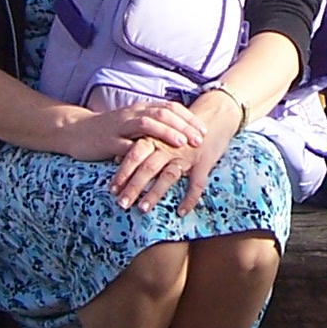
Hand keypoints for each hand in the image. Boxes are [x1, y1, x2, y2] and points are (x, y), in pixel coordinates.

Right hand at [61, 99, 205, 165]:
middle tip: (200, 138)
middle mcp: (132, 114)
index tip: (204, 129)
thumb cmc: (110, 130)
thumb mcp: (134, 122)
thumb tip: (181, 131)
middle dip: (184, 125)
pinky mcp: (108, 142)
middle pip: (163, 114)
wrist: (76, 131)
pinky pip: (125, 147)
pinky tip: (152, 162)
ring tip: (182, 144)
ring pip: (146, 125)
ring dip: (166, 133)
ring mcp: (120, 127)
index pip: (170, 107)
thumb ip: (153, 124)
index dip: (189, 118)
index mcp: (141, 109)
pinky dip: (141, 155)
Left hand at [108, 90, 243, 215]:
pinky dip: (189, 198)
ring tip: (143, 209)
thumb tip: (117, 159)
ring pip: (168, 176)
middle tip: (121, 203)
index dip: (122, 173)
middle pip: (148, 167)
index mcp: (156, 138)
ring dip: (154, 193)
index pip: (135, 155)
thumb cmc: (181, 128)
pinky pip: (197, 183)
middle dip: (133, 187)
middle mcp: (169, 146)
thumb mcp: (159, 134)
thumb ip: (138, 145)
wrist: (215, 115)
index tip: (111, 190)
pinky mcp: (204, 162)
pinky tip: (181, 212)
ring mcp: (187, 155)